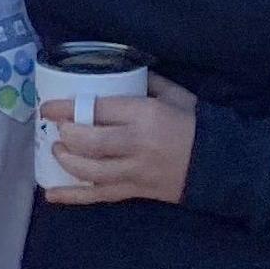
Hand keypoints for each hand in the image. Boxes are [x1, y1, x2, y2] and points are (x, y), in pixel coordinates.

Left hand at [45, 74, 198, 206]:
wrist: (222, 164)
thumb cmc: (196, 124)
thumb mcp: (175, 94)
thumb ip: (146, 83)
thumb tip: (118, 72)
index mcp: (145, 114)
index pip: (97, 110)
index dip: (66, 108)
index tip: (47, 107)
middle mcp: (136, 144)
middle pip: (89, 142)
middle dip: (66, 135)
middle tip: (57, 129)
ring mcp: (135, 171)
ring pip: (90, 171)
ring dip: (67, 161)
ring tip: (57, 151)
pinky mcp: (136, 191)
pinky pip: (100, 196)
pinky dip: (73, 196)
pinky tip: (51, 194)